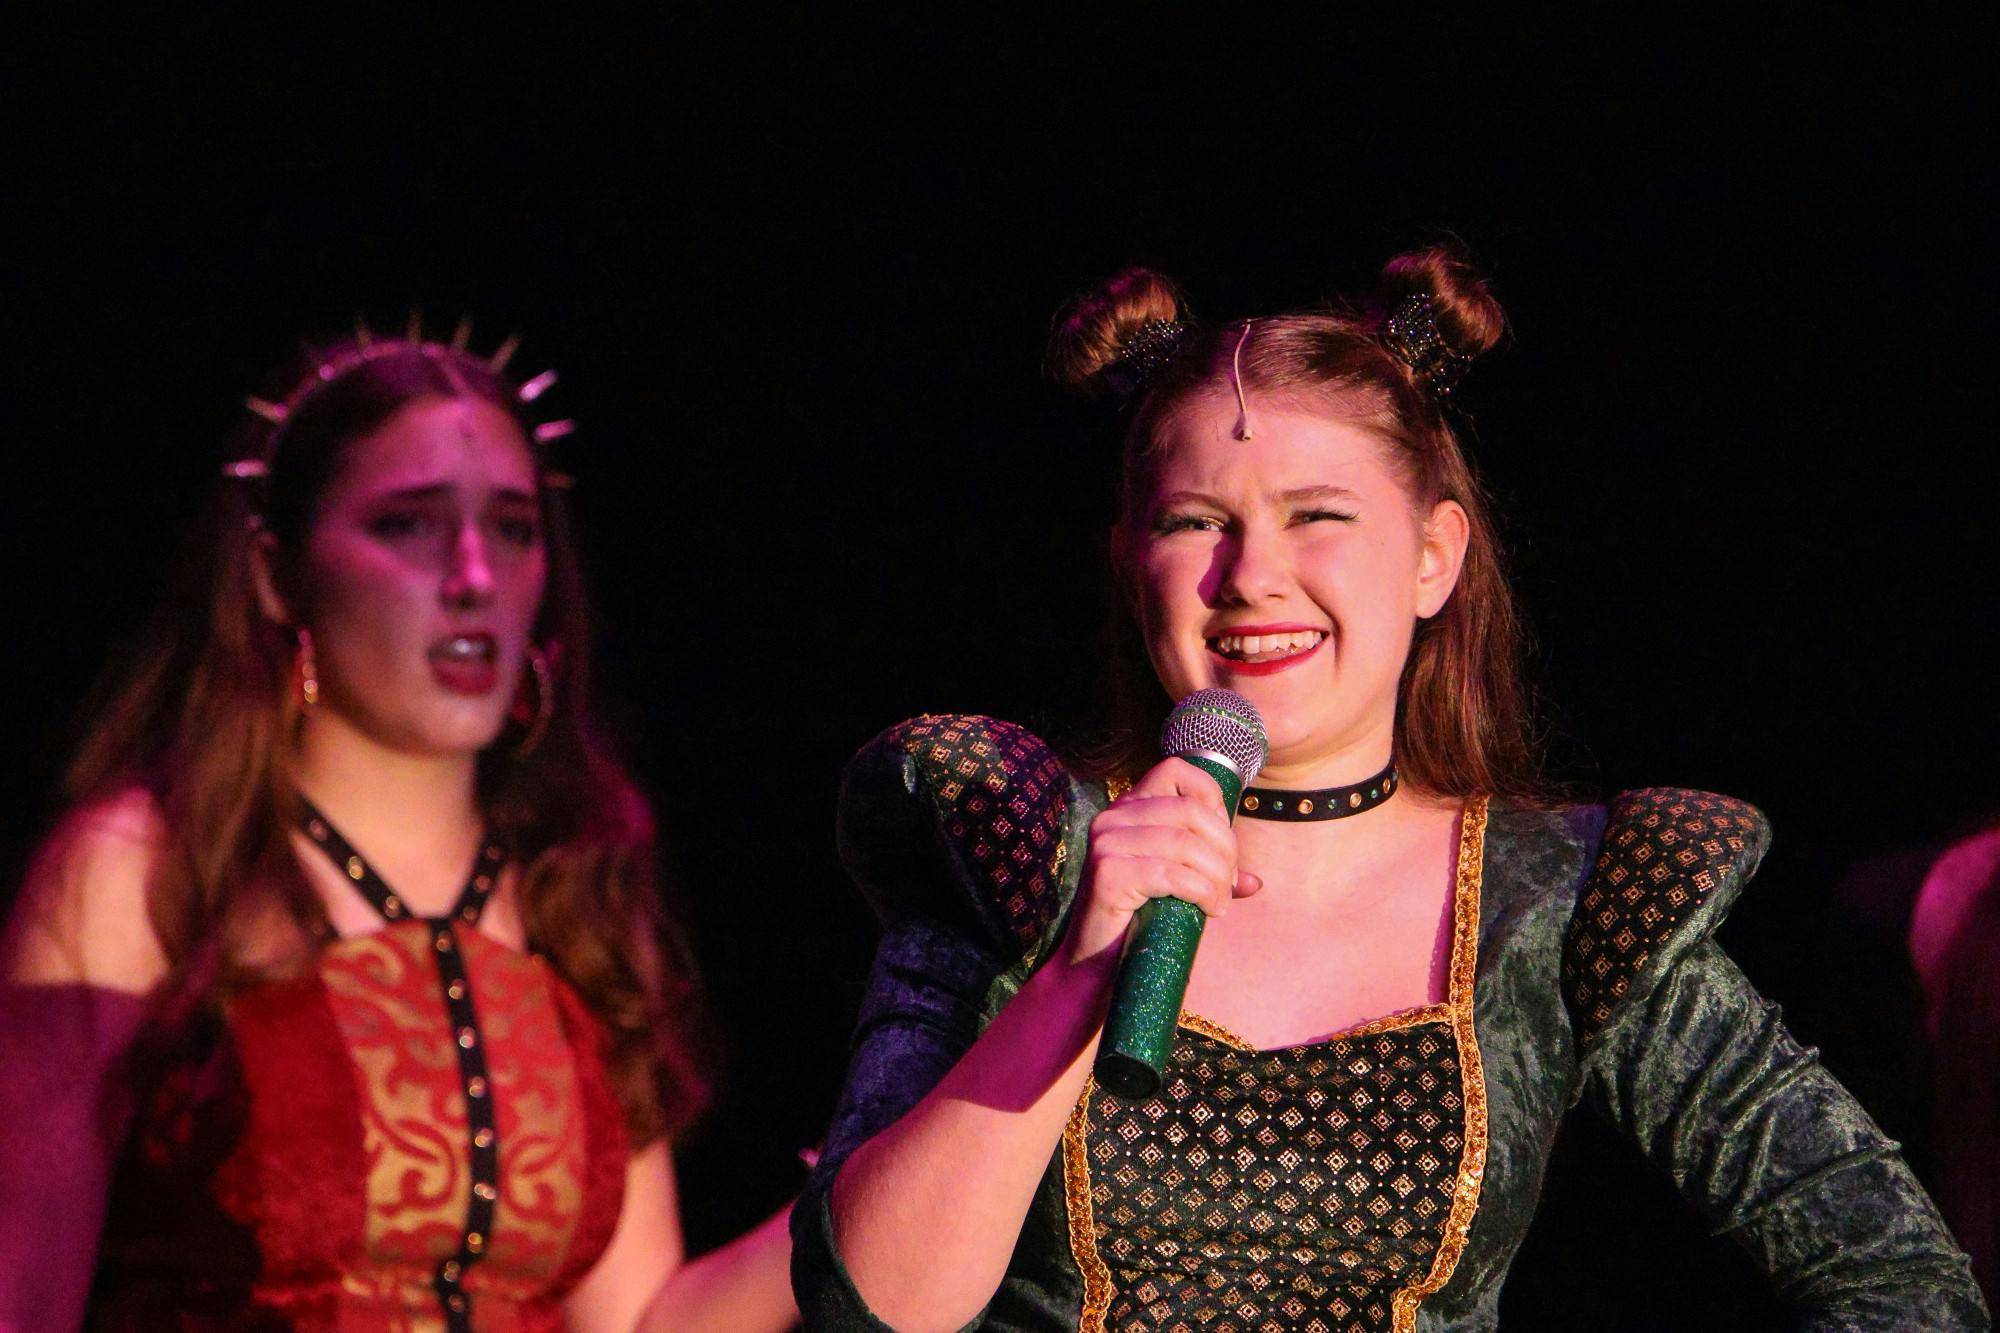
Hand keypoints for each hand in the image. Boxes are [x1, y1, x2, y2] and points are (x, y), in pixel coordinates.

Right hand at [1065, 758, 1262, 967]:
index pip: (1176, 770)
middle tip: (1228, 884)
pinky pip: (1172, 874)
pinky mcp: (1108, 874)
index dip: (1212, 798)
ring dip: (1216, 876)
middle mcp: (1113, 817)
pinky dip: (1202, 892)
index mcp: (1128, 808)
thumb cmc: (1139, 924)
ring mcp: (1106, 843)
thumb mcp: (1181, 887)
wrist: (1094, 968)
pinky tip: (1209, 910)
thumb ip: (1213, 875)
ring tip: (1219, 902)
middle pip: (1190, 811)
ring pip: (1185, 843)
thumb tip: (1255, 882)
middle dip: (1225, 848)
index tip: (1221, 842)